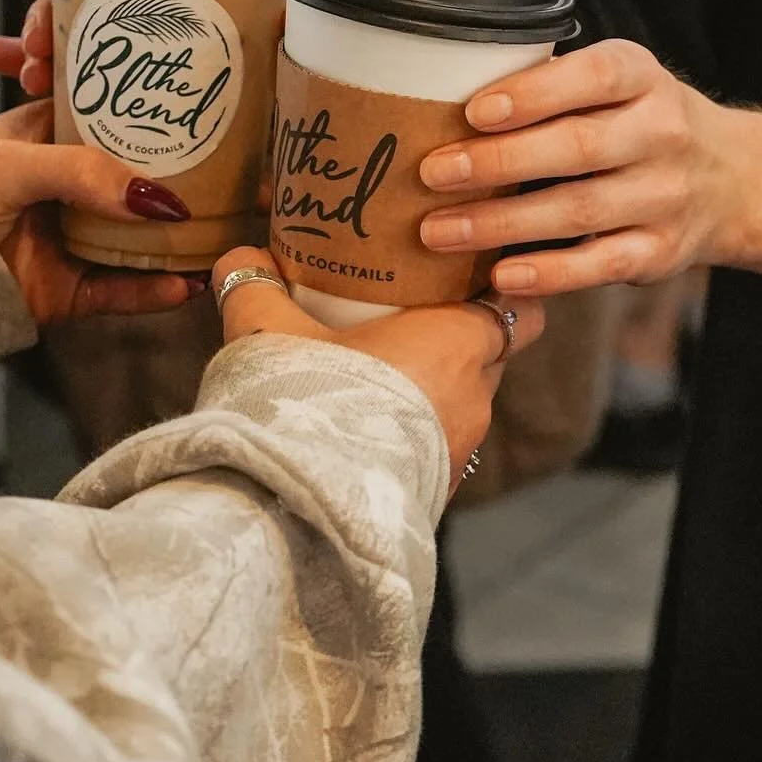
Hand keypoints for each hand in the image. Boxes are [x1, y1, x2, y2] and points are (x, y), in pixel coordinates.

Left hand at [0, 101, 206, 322]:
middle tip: (239, 183)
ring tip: (224, 240)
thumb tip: (157, 197)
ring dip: (180, 243)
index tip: (207, 113)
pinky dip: (154, 291)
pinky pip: (122, 290)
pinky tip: (184, 286)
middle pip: (140, 182)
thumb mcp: (12, 164)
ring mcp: (74, 238)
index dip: (158, 116)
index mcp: (54, 137)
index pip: (116, 117)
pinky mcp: (71, 289)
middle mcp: (72, 185)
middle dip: (185, 186)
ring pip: (141, 240)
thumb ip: (83, 171)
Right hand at [212, 248, 545, 491]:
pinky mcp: (435, 496)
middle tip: (409, 320)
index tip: (469, 281)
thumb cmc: (300, 400)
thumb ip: (255, 283)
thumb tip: (241, 255)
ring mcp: (459, 453)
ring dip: (431, 393)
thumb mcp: (266, 329)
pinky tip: (365, 432)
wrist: (296, 505)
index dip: (501, 294)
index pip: (521, 310)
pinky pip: (435, 454)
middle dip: (457, 341)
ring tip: (378, 380)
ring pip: (460, 408)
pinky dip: (412, 438)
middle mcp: (473, 398)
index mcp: (455, 343)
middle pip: (489, 358)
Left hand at [418, 39, 761, 303]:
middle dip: (497, 163)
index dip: (533, 94)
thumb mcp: (615, 83)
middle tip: (432, 173)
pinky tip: (500, 276)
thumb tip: (444, 96)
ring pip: (578, 211)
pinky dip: (548, 273)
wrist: (731, 179)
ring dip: (500, 223)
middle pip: (576, 148)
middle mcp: (662, 133)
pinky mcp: (661, 251)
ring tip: (438, 230)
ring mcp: (665, 197)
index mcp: (641, 78)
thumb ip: (551, 85)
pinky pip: (599, 265)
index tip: (473, 111)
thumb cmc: (638, 122)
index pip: (592, 78)